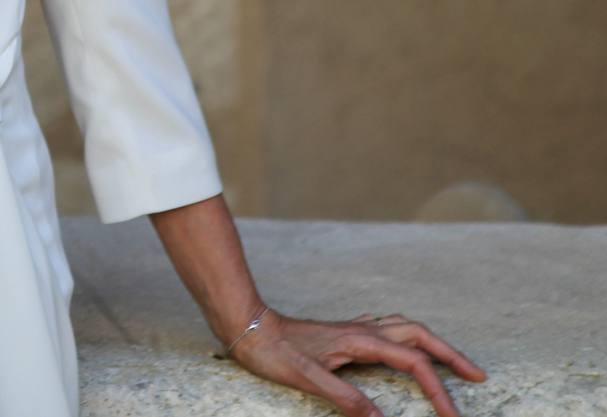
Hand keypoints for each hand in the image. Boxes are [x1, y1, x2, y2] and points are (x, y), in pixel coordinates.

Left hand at [230, 309, 486, 416]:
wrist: (245, 324)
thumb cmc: (272, 350)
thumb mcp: (307, 378)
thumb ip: (346, 398)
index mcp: (359, 340)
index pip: (413, 363)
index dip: (438, 391)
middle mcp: (362, 329)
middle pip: (419, 335)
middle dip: (450, 355)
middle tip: (477, 376)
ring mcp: (354, 328)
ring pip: (405, 328)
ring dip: (432, 343)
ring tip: (452, 362)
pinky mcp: (344, 332)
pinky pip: (386, 328)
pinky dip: (407, 337)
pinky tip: (403, 346)